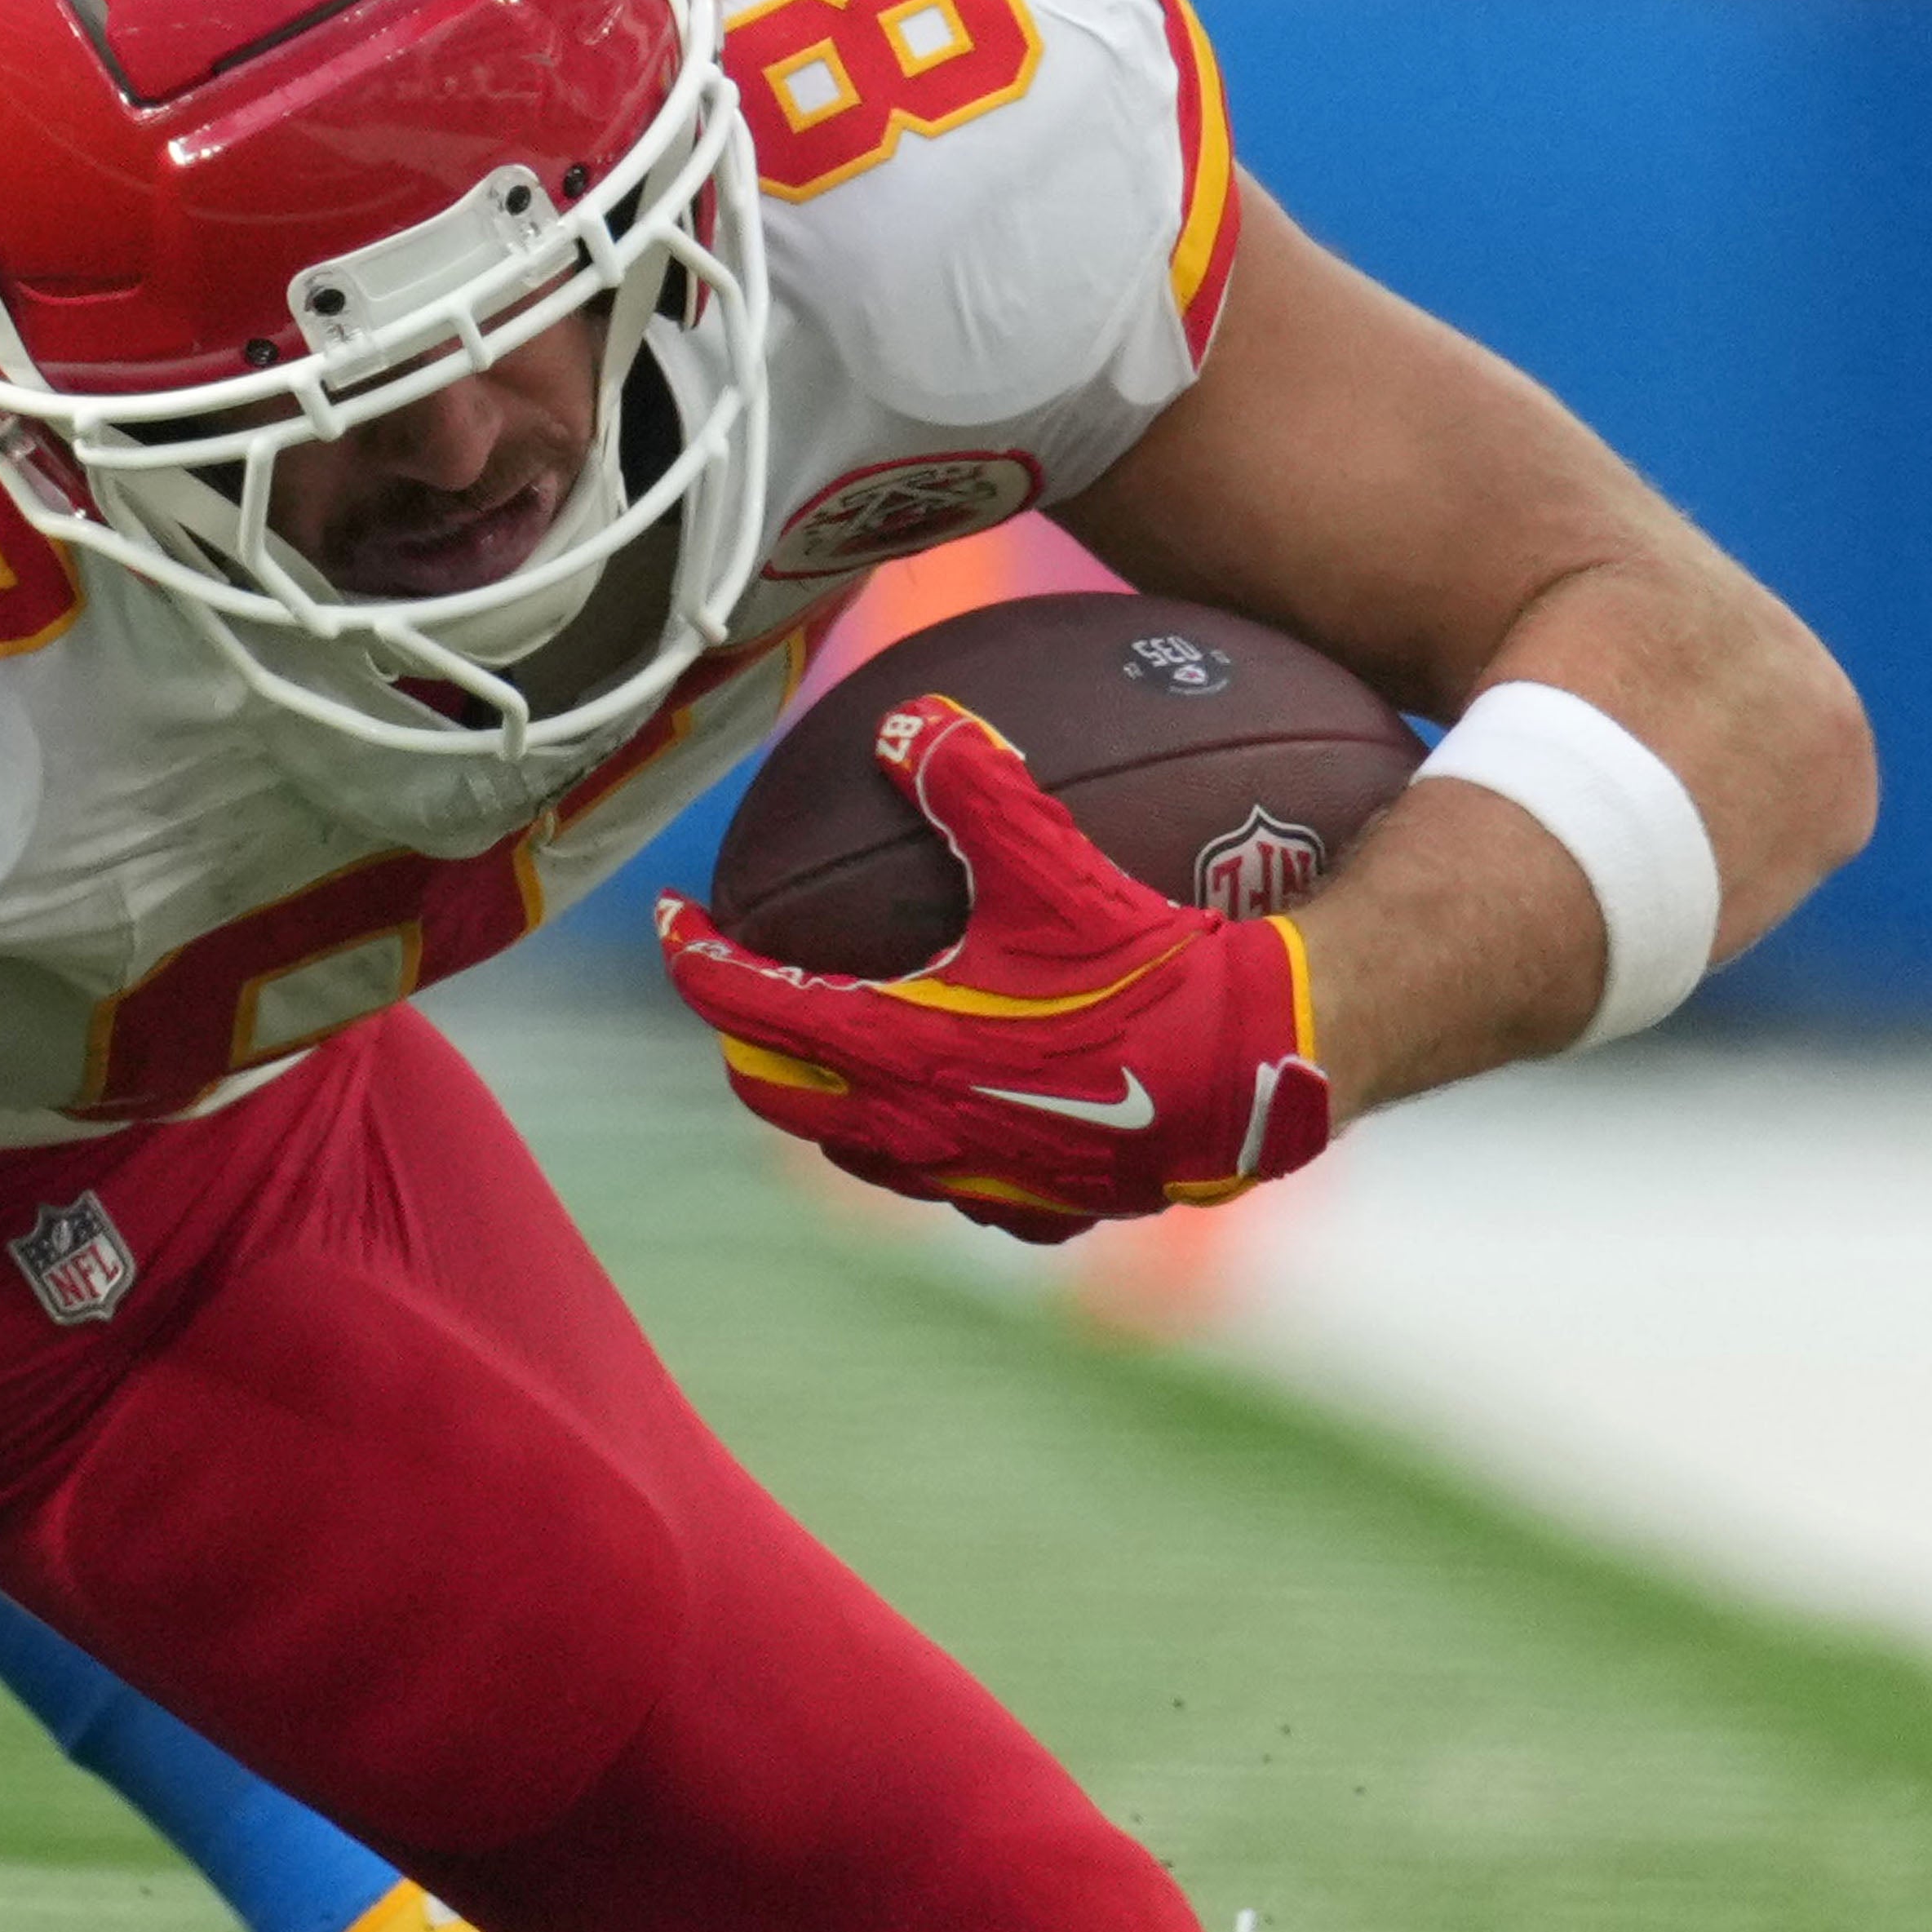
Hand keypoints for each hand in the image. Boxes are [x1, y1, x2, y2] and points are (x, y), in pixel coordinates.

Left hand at [652, 693, 1336, 1236]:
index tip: (673, 917)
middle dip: (741, 1036)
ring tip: (835, 1045)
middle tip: (742, 986)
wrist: (1258, 1075)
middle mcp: (912, 1130)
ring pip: (854, 1149)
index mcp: (890, 1047)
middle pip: (775, 1090)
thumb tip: (903, 720)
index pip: (744, 1002)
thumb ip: (971, 784)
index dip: (693, 954)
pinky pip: (952, 1187)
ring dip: (826, 1096)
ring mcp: (972, 1181)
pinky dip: (928, 1146)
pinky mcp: (1037, 1211)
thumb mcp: (1053, 865)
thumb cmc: (1151, 971)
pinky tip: (960, 1111)